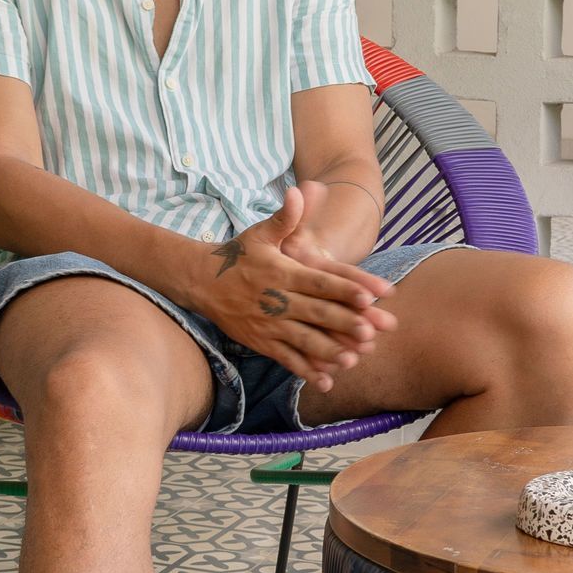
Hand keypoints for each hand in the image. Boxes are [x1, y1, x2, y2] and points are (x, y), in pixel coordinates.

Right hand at [201, 188, 396, 385]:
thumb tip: (300, 191)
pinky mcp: (261, 342)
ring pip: (304, 340)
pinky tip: (328, 381)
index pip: (319, 281)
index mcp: (282, 272)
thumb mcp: (260, 233)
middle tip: (374, 331)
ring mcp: (268, 324)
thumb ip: (286, 218)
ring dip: (329, 350)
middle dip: (346, 323)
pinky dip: (306, 371)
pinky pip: (286, 359)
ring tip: (354, 358)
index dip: (344, 288)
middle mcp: (276, 300)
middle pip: (317, 313)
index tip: (370, 295)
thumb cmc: (237, 255)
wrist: (198, 281)